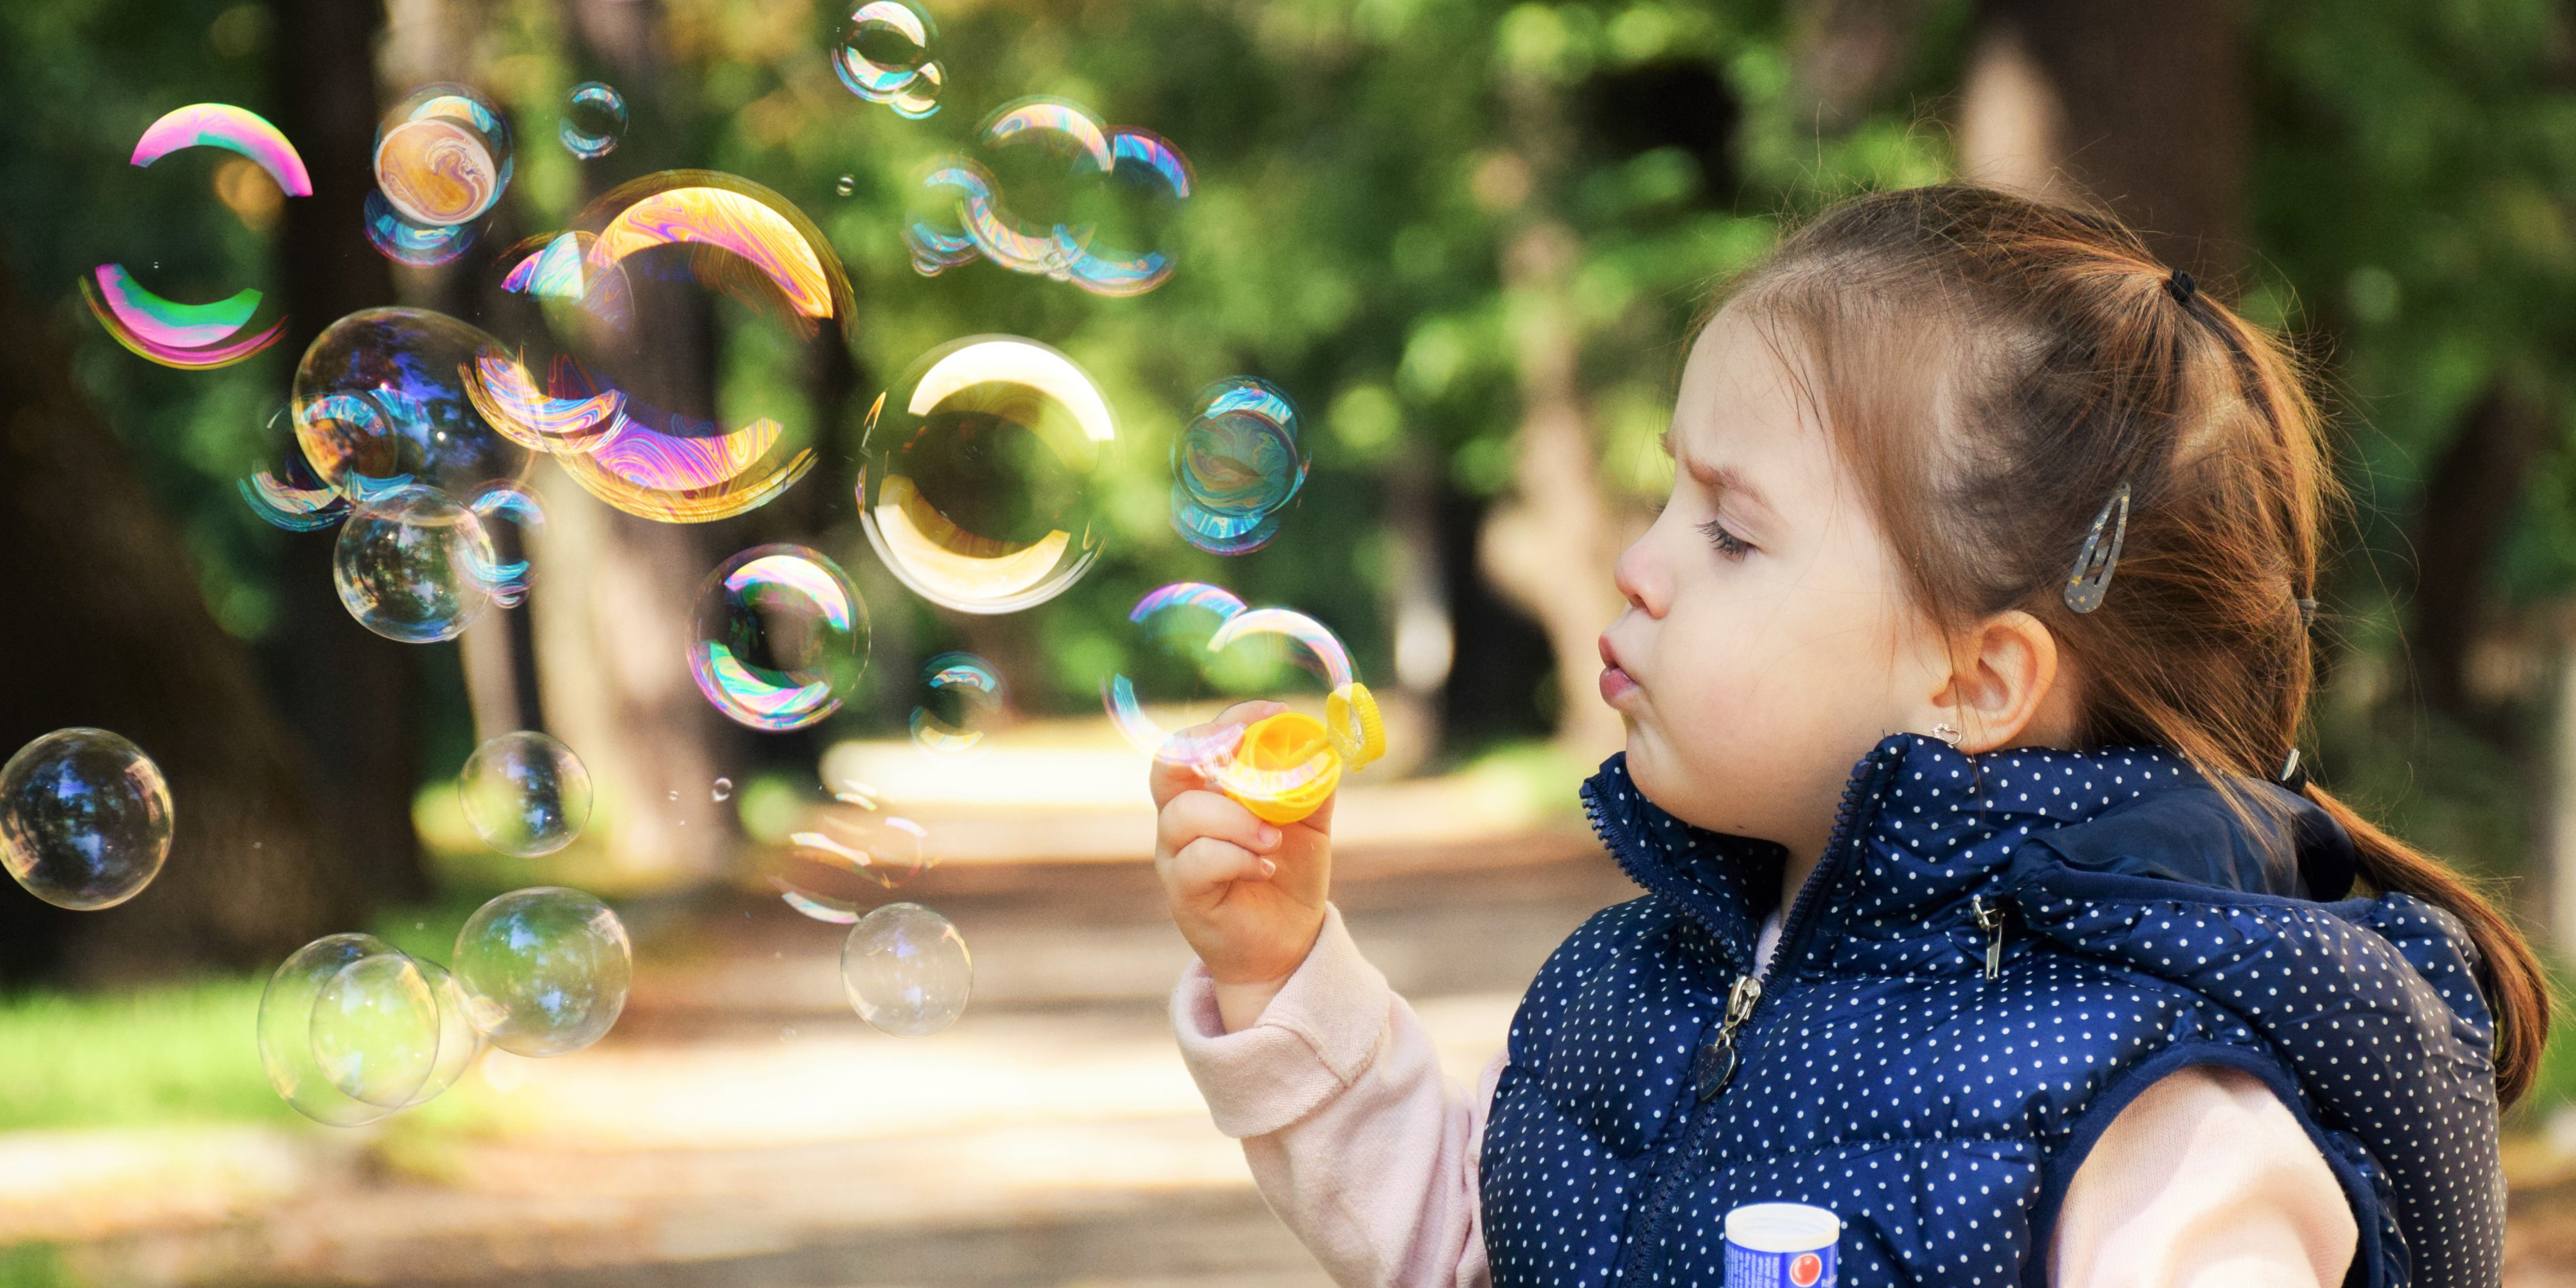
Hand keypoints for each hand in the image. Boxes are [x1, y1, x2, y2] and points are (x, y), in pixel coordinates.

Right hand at [1152, 701, 1333, 1012]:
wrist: (1287, 941)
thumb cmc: (1289, 873)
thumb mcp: (1309, 822)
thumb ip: (1312, 782)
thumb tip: (1324, 741)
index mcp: (1207, 790)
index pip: (1199, 740)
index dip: (1231, 719)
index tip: (1275, 713)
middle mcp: (1181, 817)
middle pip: (1168, 766)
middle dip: (1207, 748)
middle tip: (1246, 749)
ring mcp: (1176, 855)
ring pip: (1184, 815)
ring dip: (1235, 819)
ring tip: (1273, 838)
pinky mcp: (1183, 892)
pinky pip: (1196, 861)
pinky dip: (1235, 857)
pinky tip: (1263, 868)